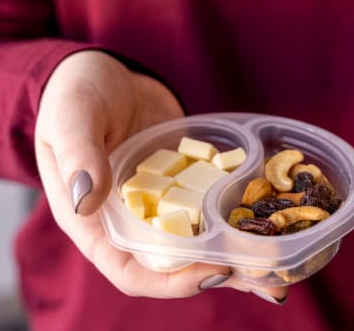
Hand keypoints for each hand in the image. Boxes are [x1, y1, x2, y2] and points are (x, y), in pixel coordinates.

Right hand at [35, 50, 286, 300]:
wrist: (106, 72)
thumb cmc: (75, 93)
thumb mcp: (72, 118)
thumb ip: (78, 156)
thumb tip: (87, 201)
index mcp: (95, 219)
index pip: (131, 270)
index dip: (172, 281)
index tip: (215, 271)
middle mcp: (131, 217)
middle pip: (175, 263)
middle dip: (222, 274)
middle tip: (271, 280)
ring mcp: (161, 198)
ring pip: (199, 237)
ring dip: (238, 251)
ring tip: (281, 260)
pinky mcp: (183, 176)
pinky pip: (209, 200)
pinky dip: (235, 211)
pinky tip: (268, 212)